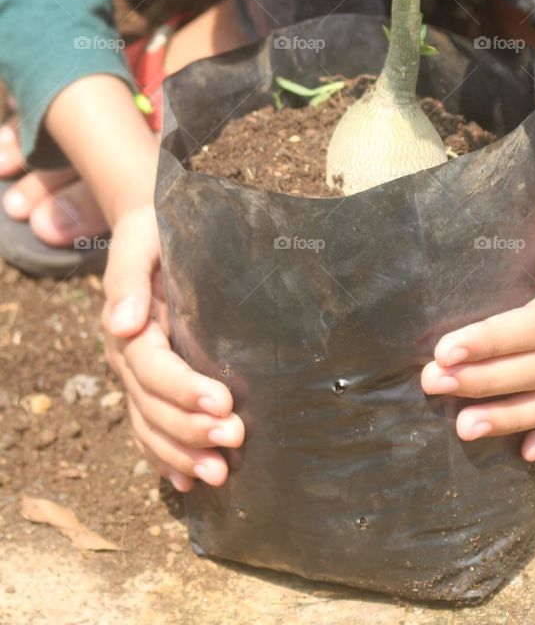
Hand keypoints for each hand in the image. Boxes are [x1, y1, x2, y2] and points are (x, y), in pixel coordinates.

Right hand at [103, 204, 244, 489]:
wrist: (151, 229)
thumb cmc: (154, 231)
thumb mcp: (141, 240)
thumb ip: (130, 279)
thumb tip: (122, 324)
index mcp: (128, 325)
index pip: (152, 368)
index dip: (184, 390)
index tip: (223, 402)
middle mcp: (128, 357)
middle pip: (153, 406)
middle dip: (192, 430)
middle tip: (235, 440)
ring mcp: (138, 376)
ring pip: (151, 426)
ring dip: (184, 455)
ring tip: (221, 475)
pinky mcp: (153, 384)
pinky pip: (151, 429)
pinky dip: (168, 459)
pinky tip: (191, 482)